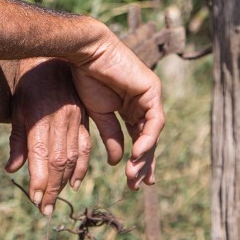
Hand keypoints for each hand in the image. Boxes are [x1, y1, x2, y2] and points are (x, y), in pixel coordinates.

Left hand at [6, 58, 91, 215]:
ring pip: (74, 157)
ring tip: (57, 199)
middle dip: (52, 188)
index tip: (36, 201)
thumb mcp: (17, 109)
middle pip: (59, 162)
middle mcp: (60, 121)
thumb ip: (17, 140)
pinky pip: (86, 146)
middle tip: (46, 210)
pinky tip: (75, 181)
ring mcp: (75, 120)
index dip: (40, 181)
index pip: (41, 158)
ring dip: (66, 181)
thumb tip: (12, 170)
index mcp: (40, 119)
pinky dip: (82, 166)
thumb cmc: (29, 85)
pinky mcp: (84, 118)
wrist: (52, 57)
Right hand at [67, 29, 162, 190]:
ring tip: (133, 175)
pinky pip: (154, 121)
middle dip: (144, 164)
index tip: (133, 183)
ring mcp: (149, 96)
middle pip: (148, 140)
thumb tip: (117, 162)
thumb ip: (110, 135)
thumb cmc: (86, 78)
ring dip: (144, 157)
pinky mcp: (152, 90)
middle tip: (137, 186)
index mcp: (130, 108)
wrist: (85, 54)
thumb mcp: (98, 113)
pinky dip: (147, 139)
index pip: (139, 139)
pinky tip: (137, 154)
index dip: (138, 161)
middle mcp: (143, 103)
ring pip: (153, 134)